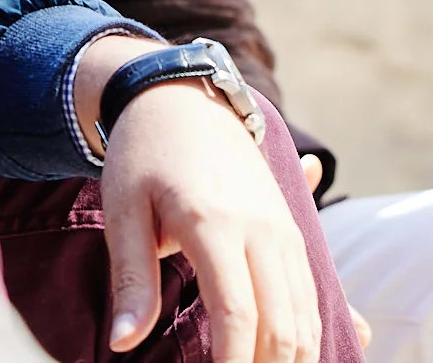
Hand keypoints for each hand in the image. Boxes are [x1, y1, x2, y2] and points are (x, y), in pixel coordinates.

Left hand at [87, 77, 319, 361]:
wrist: (182, 96)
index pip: (237, 314)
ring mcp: (284, 230)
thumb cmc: (142, 154)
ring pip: (304, 315)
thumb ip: (130, 280)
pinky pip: (310, 296)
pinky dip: (304, 336)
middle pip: (282, 325)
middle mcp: (261, 229)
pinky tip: (291, 361)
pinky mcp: (292, 231)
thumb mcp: (122, 210)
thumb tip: (122, 342)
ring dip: (290, 360)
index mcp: (214, 223)